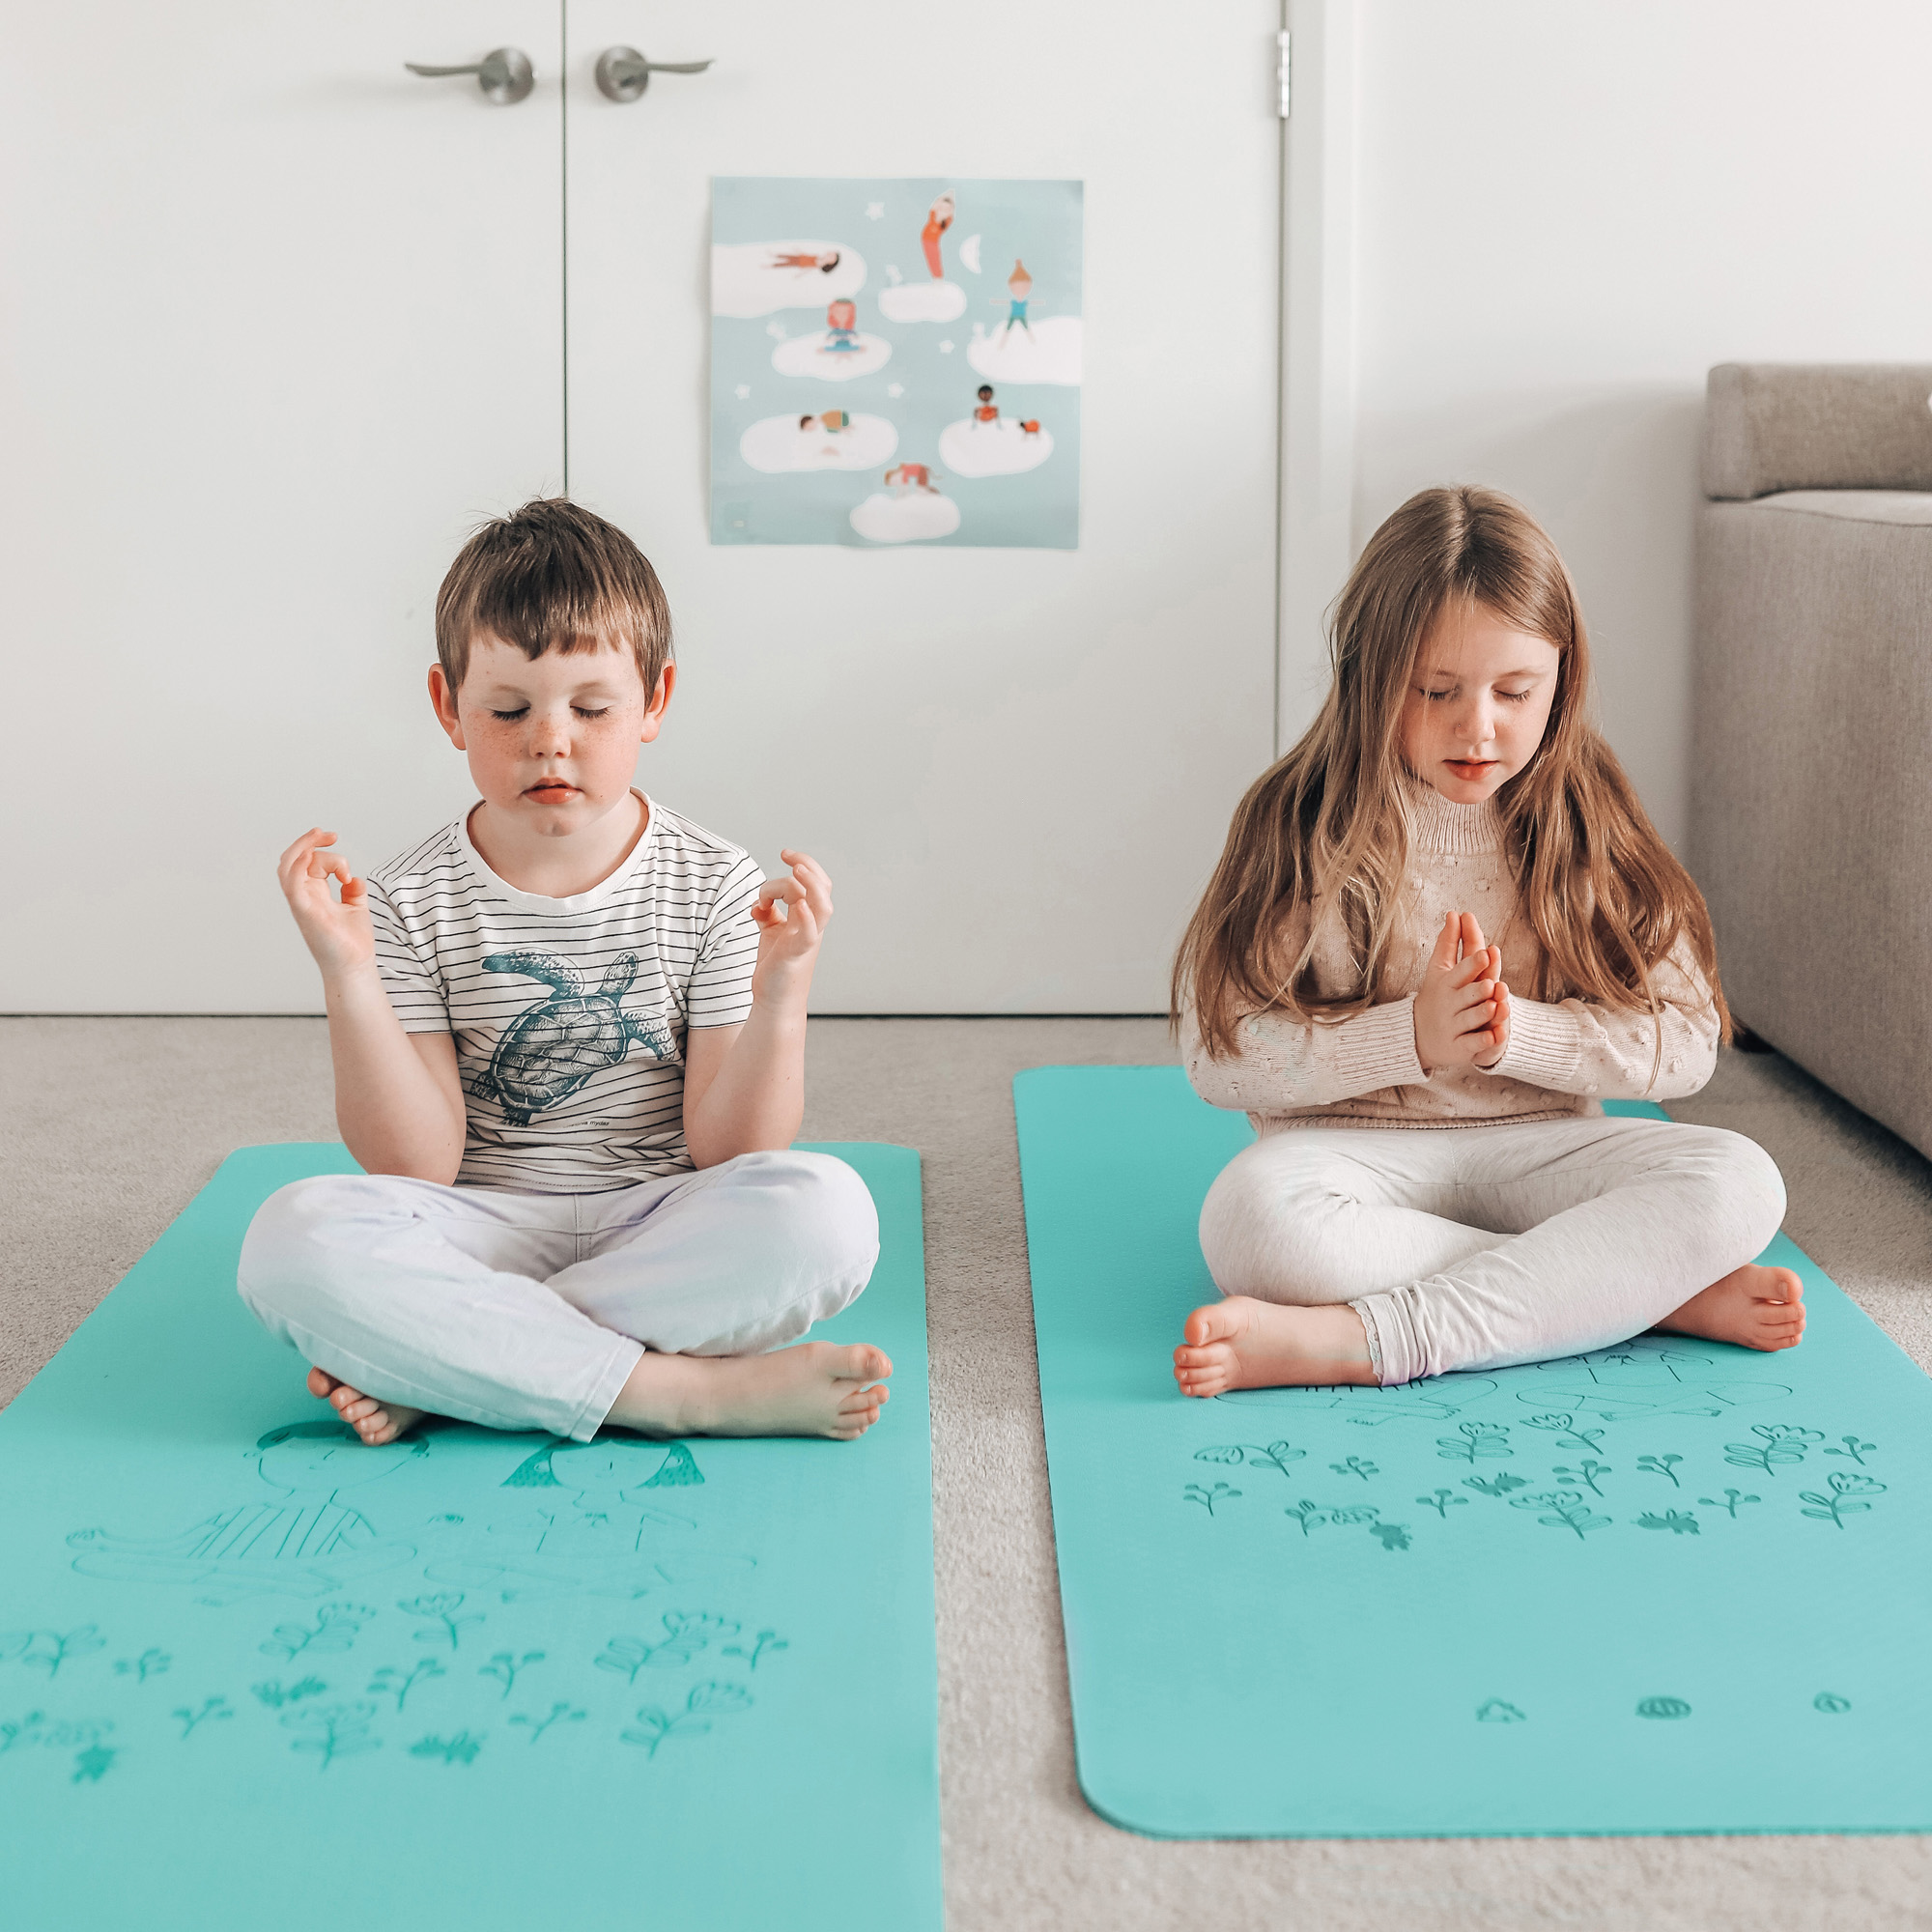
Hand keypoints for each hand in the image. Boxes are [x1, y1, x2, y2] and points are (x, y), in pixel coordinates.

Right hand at [277, 829, 374, 981]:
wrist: (355, 966)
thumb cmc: (353, 942)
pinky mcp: (305, 910)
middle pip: (295, 859)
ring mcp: (302, 903)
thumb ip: (353, 891)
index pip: (310, 862)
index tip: (348, 871)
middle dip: (308, 841)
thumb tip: (354, 879)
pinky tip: (309, 855)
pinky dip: (297, 866)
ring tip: (322, 836)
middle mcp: (304, 896)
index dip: (329, 856)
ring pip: (288, 866)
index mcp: (314, 894)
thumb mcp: (356, 908)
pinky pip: (292, 884)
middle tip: (330, 835)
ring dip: (302, 846)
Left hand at [750, 848, 831, 1008]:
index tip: (784, 854)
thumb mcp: (771, 933)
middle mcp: (813, 926)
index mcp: (808, 918)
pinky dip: (806, 917)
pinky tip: (796, 906)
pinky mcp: (795, 953)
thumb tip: (758, 903)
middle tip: (786, 854)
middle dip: (808, 866)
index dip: (805, 863)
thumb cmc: (775, 966)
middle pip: (823, 888)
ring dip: (811, 884)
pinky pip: (810, 932)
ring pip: (822, 906)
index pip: (817, 883)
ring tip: (796, 870)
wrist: (774, 999)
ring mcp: (807, 939)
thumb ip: (768, 914)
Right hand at [1413, 910, 1504, 1073]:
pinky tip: (1495, 1036)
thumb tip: (1454, 912)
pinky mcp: (1458, 1047)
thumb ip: (1448, 943)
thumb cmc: (1436, 996)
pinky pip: (1472, 1045)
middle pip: (1466, 996)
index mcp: (1446, 984)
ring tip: (1495, 1006)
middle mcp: (1449, 1005)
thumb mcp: (1439, 970)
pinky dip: (1484, 1041)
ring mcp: (1453, 1027)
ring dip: (1483, 1013)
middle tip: (1490, 983)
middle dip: (1478, 990)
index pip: (1460, 972)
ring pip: (1470, 1019)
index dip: (1473, 964)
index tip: (1487, 952)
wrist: (1418, 1036)